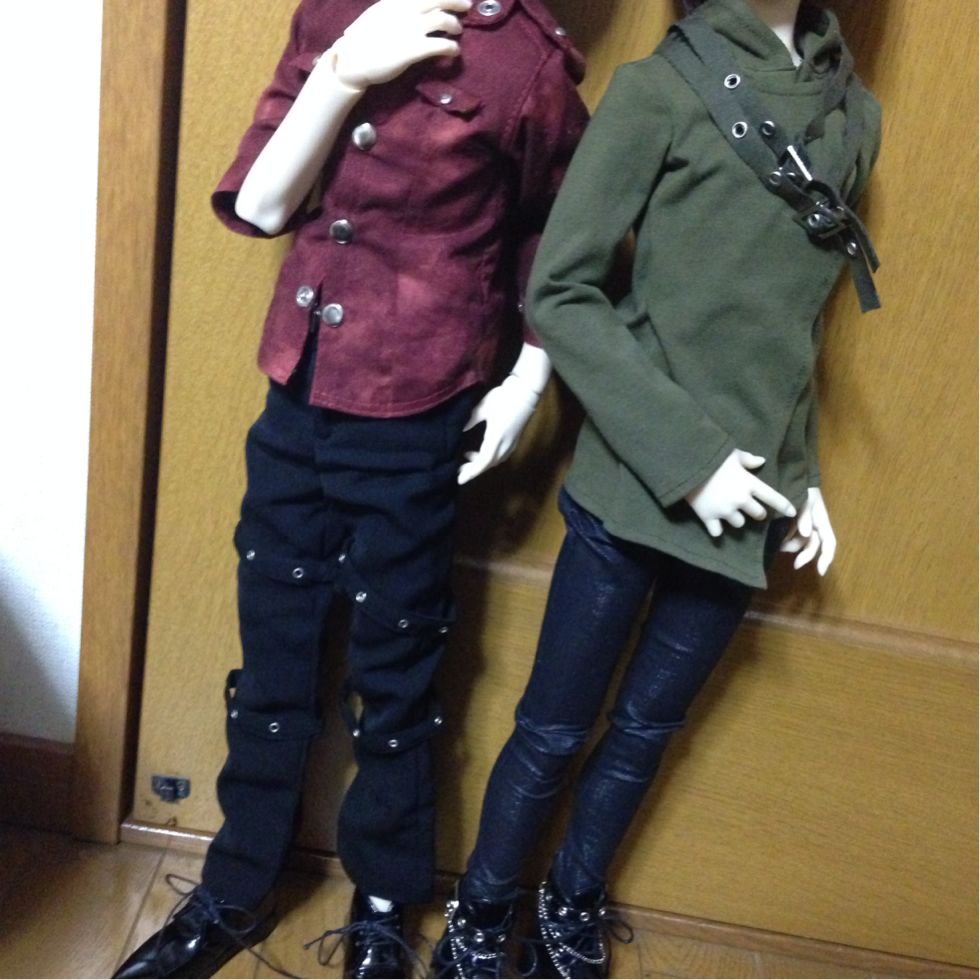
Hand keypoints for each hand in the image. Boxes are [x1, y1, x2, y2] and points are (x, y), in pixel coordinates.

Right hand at [332, 0, 470, 90]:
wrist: (353, 60)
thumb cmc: (362, 39)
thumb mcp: (377, 13)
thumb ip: (393, 8)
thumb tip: (406, 6)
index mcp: (397, 1)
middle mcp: (406, 11)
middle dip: (456, 1)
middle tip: (466, 6)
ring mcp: (411, 29)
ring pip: (443, 20)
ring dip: (455, 25)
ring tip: (458, 31)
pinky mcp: (414, 49)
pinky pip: (442, 45)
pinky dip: (452, 47)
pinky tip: (454, 52)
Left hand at [457, 375, 540, 484]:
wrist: (526, 391)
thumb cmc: (504, 397)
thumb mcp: (484, 407)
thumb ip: (471, 420)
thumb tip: (461, 430)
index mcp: (496, 437)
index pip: (483, 461)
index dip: (472, 472)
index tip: (460, 479)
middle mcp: (505, 444)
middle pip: (489, 464)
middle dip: (473, 470)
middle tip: (459, 470)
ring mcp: (511, 443)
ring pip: (495, 461)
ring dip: (481, 464)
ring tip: (466, 461)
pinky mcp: (514, 440)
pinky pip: (500, 456)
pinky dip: (488, 459)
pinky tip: (480, 452)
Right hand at [685, 449, 796, 537]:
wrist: (687, 466)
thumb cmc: (713, 457)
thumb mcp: (733, 453)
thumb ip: (748, 459)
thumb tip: (761, 461)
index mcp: (750, 484)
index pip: (774, 497)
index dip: (785, 506)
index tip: (792, 512)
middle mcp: (741, 500)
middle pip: (758, 515)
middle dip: (757, 512)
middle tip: (751, 509)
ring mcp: (725, 511)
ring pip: (739, 524)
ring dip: (736, 519)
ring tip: (729, 513)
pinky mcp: (709, 518)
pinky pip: (717, 532)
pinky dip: (716, 530)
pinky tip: (714, 525)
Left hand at [780, 487, 836, 574]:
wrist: (791, 475)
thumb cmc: (803, 486)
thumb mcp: (806, 498)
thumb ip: (806, 515)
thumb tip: (806, 533)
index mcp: (821, 520)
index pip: (829, 542)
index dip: (827, 557)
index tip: (820, 571)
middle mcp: (814, 525)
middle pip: (813, 546)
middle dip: (805, 556)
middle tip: (795, 565)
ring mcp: (802, 525)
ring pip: (799, 543)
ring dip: (792, 546)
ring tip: (781, 542)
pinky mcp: (791, 523)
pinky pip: (790, 536)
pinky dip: (785, 539)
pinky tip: (778, 536)